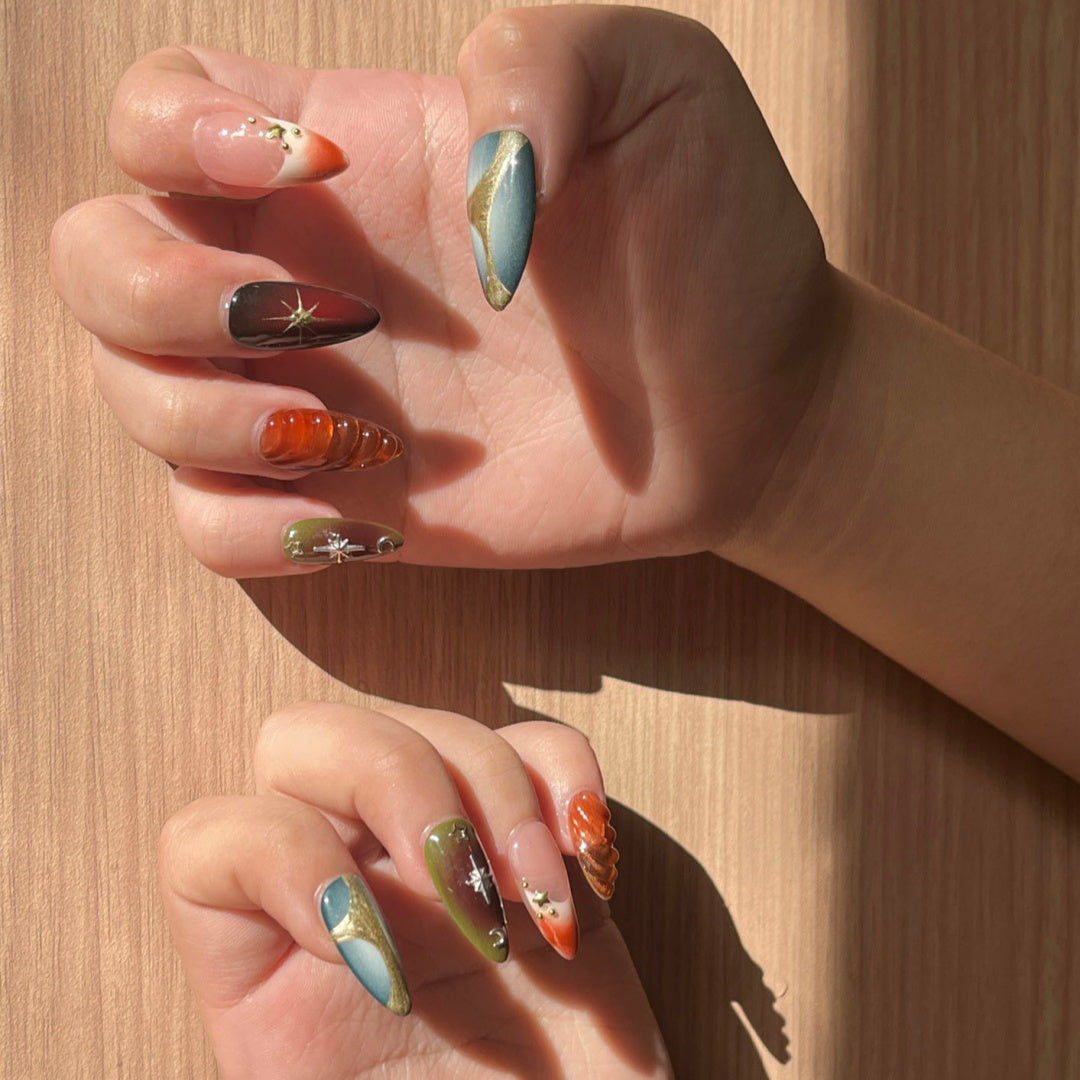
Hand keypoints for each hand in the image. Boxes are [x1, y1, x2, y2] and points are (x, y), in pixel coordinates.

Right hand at [49, 5, 827, 576]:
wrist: (752, 400)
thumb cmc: (711, 232)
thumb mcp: (654, 84)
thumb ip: (538, 61)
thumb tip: (452, 188)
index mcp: (344, 151)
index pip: (154, 115)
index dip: (177, 135)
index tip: (318, 172)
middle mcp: (303, 269)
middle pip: (97, 267)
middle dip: (163, 297)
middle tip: (327, 317)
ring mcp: (317, 394)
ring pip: (134, 401)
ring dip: (211, 419)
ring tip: (359, 431)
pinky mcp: (352, 502)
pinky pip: (212, 527)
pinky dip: (257, 527)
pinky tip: (368, 509)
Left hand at [159, 701, 668, 1078]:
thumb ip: (286, 1057)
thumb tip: (285, 1001)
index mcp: (266, 959)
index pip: (209, 840)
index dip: (280, 863)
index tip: (372, 961)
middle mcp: (347, 882)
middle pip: (309, 741)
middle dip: (395, 784)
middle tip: (464, 892)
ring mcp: (441, 850)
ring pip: (434, 731)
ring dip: (500, 801)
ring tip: (539, 909)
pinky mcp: (534, 841)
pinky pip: (537, 748)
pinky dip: (566, 783)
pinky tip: (587, 865)